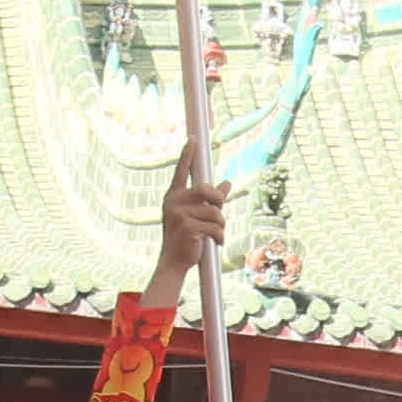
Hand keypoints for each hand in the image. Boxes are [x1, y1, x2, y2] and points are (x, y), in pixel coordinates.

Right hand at [142, 154, 227, 309]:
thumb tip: (227, 183)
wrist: (174, 261)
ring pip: (214, 212)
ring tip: (214, 235)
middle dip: (218, 201)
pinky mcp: (187, 227)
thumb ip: (211, 199)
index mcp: (174, 196)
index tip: (193, 139)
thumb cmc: (185, 237)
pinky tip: (214, 243)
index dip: (187, 155)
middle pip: (206, 190)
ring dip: (220, 225)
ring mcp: (179, 214)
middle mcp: (174, 201)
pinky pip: (214, 227)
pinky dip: (219, 237)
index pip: (182, 171)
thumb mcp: (196, 215)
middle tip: (219, 211)